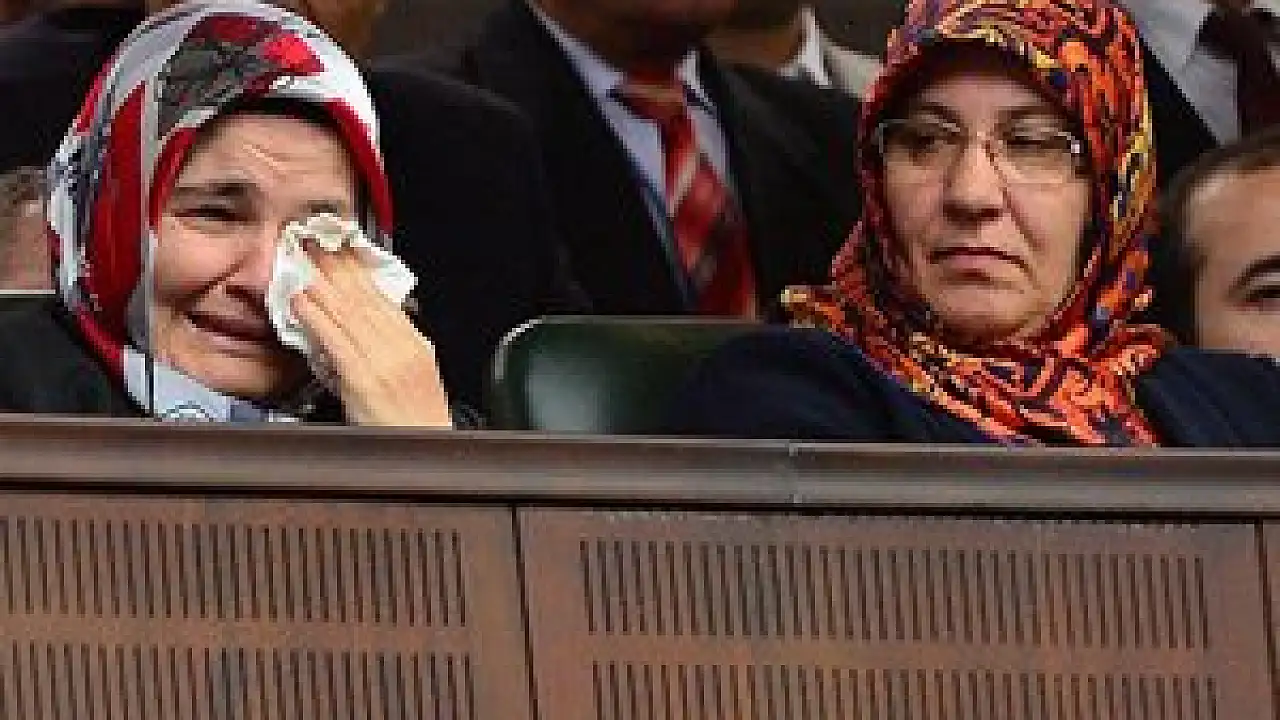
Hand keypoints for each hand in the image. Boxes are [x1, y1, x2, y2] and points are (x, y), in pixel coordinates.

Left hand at [291, 244, 451, 427]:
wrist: (425, 449)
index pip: (382, 297)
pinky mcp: (364, 377)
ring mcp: (383, 359)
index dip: (357, 269)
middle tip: (314, 240)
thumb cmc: (415, 421)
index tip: (339, 248)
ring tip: (301, 261)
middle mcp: (401, 345)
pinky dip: (315, 316)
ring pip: (348, 311)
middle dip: (337, 264)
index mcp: (414, 342)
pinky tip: (299, 301)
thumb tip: (358, 324)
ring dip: (321, 282)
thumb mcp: (412, 374)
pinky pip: (335, 338)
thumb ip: (390, 346)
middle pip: (364, 296)